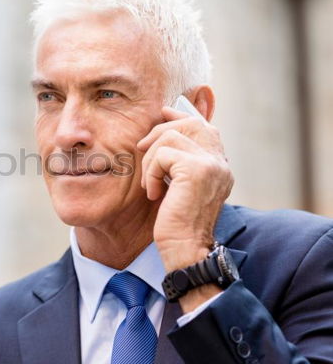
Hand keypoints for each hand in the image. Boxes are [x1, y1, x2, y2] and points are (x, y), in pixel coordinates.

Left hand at [136, 106, 233, 272]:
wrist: (185, 250)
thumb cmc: (177, 222)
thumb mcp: (179, 186)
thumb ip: (179, 160)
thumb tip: (165, 124)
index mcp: (219, 166)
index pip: (204, 126)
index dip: (180, 116)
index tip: (163, 114)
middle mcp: (220, 163)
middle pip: (188, 123)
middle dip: (159, 132)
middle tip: (142, 149)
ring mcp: (211, 165)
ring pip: (171, 136)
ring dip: (151, 159)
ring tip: (151, 182)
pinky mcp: (197, 170)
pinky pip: (162, 154)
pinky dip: (151, 173)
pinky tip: (154, 193)